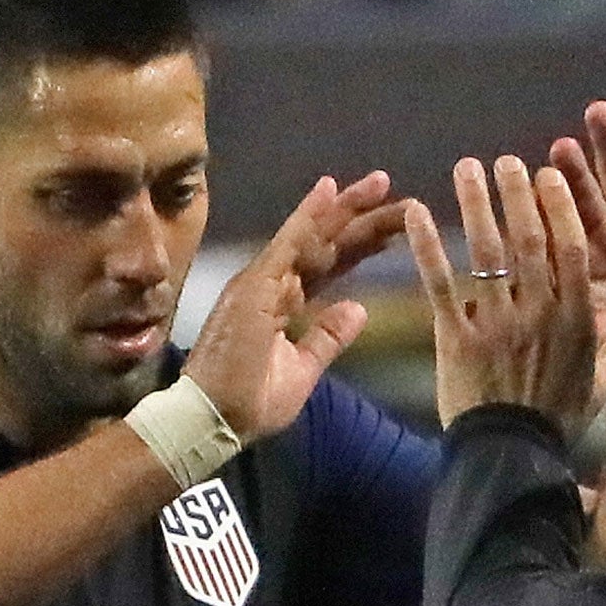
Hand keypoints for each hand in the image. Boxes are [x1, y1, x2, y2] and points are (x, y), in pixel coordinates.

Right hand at [184, 173, 386, 439]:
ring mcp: (261, 281)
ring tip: (379, 183)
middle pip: (324, 243)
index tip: (392, 227)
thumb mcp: (302, 370)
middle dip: (360, 217)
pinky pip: (287, 244)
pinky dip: (310, 216)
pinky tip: (331, 191)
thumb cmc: (249, 402)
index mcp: (282, 301)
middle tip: (391, 188)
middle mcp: (271, 283)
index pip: (327, 264)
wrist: (213, 422)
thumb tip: (358, 309)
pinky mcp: (254, 286)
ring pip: (311, 235)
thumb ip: (327, 338)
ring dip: (344, 207)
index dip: (358, 244)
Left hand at [408, 155, 598, 440]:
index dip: (559, 206)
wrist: (510, 457)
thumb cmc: (557, 421)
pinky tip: (416, 212)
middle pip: (526, 238)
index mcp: (574, 319)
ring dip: (474, 204)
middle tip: (505, 162)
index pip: (570, 247)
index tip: (549, 175)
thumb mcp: (599, 386)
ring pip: (484, 251)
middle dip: (515, 193)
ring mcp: (494, 323)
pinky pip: (439, 282)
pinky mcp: (455, 337)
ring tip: (466, 168)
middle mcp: (536, 312)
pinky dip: (426, 245)